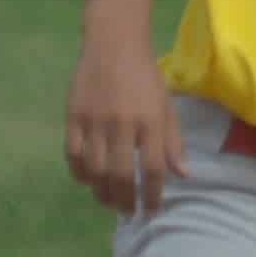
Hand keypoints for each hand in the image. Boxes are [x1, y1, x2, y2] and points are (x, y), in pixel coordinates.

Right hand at [66, 35, 184, 216]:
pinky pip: (73, 154)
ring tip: (109, 202)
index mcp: (150, 122)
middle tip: (127, 212)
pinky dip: (80, 173)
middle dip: (125, 200)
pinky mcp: (73, 117)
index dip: (152, 195)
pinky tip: (88, 180)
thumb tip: (182, 176)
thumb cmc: (145, 77)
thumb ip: (172, 142)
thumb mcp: (166, 106)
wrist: (114, 44)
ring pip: (95, 169)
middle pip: (122, 175)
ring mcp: (95, 121)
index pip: (153, 169)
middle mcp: (123, 125)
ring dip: (102, 192)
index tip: (151, 210)